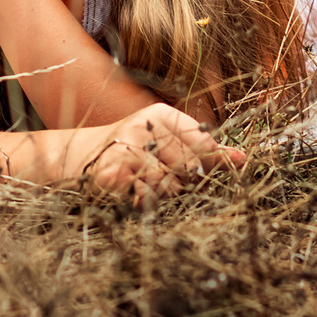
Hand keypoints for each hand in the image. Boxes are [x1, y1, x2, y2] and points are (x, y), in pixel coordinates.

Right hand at [76, 105, 245, 205]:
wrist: (74, 159)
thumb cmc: (127, 153)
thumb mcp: (162, 143)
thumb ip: (201, 150)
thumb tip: (243, 159)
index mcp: (159, 114)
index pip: (203, 141)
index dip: (209, 161)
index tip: (211, 167)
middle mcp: (144, 126)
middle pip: (191, 167)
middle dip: (186, 182)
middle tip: (163, 178)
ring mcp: (127, 149)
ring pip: (170, 186)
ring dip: (163, 194)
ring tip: (143, 183)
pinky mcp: (114, 174)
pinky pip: (148, 198)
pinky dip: (145, 202)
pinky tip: (132, 191)